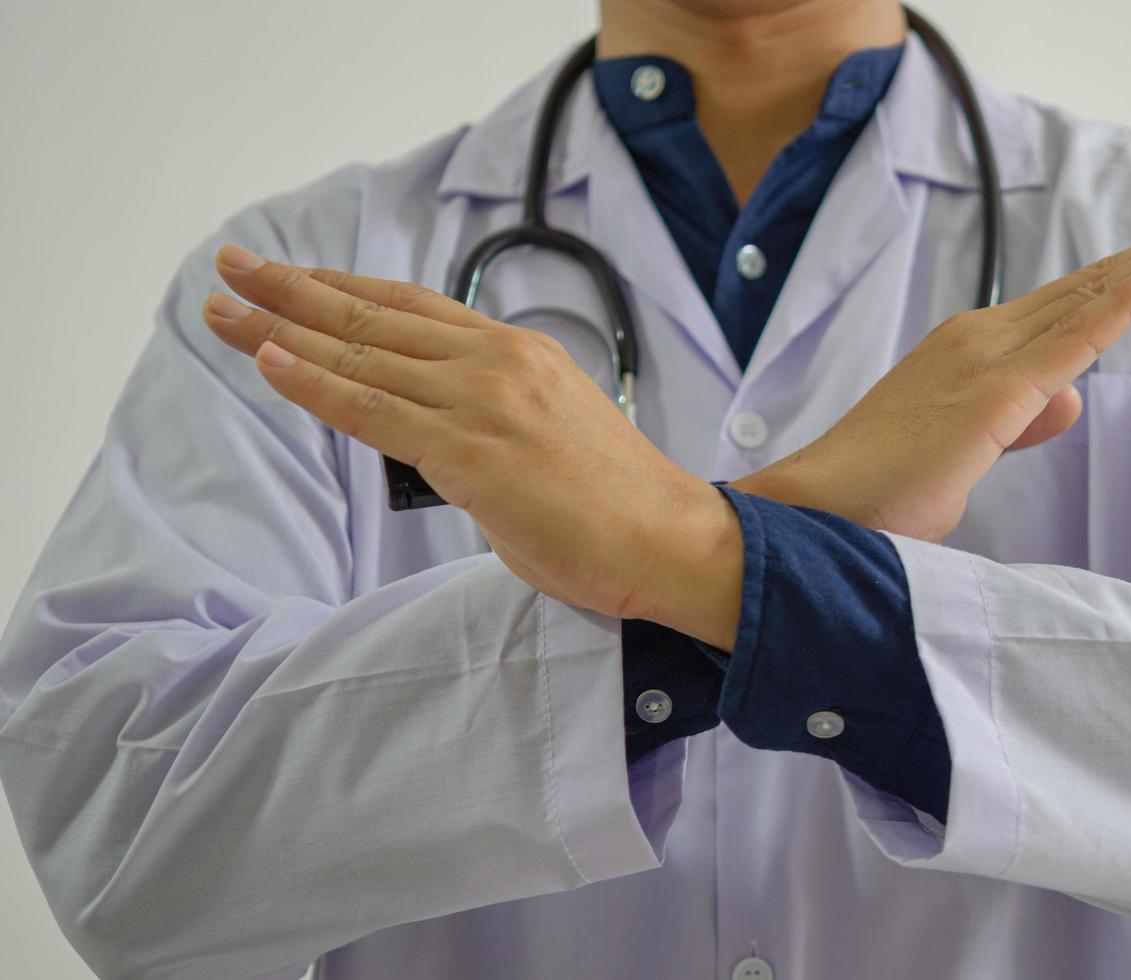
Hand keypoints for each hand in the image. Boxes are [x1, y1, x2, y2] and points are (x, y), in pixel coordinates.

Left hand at [201, 245, 742, 647]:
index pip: (410, 307)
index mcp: (518, 352)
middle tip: (230, 265)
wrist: (668, 538)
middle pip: (373, 317)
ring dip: (279, 330)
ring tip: (221, 310)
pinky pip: (374, 412)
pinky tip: (269, 361)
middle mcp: (497, 362)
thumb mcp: (548, 429)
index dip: (341, 286)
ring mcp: (483, 403)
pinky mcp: (471, 454)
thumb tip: (426, 433)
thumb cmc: (614, 502)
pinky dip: (315, 385)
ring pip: (362, 356)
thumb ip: (485, 416)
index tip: (289, 273)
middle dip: (290, 290)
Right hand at [733, 209, 1130, 540]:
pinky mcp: (993, 394)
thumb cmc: (878, 493)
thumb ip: (1019, 421)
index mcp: (971, 351)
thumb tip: (1070, 399)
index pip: (1067, 306)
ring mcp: (985, 360)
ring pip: (1090, 299)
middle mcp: (979, 338)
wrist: (815, 514)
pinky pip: (1072, 338)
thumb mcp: (966, 453)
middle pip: (1088, 288)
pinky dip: (1123, 301)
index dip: (1128, 279)